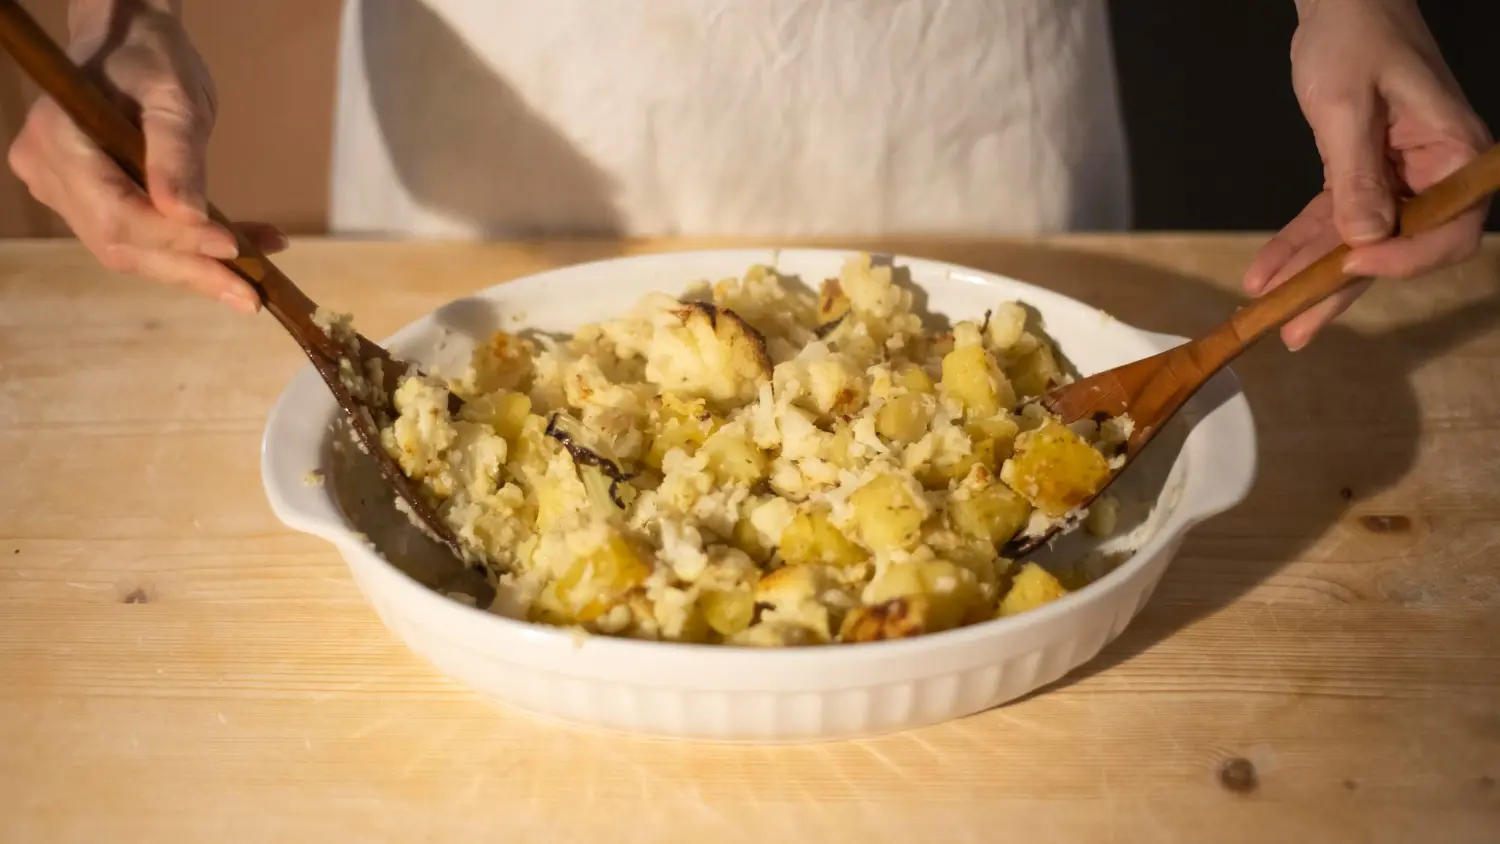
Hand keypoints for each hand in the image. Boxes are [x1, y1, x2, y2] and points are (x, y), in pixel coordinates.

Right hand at [6, 1, 285, 314]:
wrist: (130, 43)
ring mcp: (61, 191)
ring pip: (130, 250)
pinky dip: (187, 252)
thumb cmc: (152, 57)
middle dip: (192, 269)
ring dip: (196, 268)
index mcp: (58, 139)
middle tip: (253, 295)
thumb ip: (178, 156)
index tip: (234, 248)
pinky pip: (136, 238)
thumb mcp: (175, 97)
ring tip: (255, 280)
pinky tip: (238, 254)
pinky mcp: (85, 202)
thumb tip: (190, 218)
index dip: (175, 239)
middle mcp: (48, 173)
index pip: (117, 213)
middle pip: (120, 243)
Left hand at [1244, 0, 1490, 350]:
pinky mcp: (1362, 177)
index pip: (1449, 229)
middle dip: (1342, 289)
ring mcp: (1399, 179)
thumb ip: (1357, 174)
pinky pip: (1332, 222)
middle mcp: (1433, 174)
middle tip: (1296, 328)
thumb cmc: (1356, 36)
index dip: (1404, 258)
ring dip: (1310, 278)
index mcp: (1455, 153)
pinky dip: (1298, 246)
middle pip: (1397, 248)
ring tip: (1268, 313)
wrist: (1341, 4)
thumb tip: (1366, 238)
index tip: (1353, 263)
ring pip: (1357, 244)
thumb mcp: (1348, 105)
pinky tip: (1265, 274)